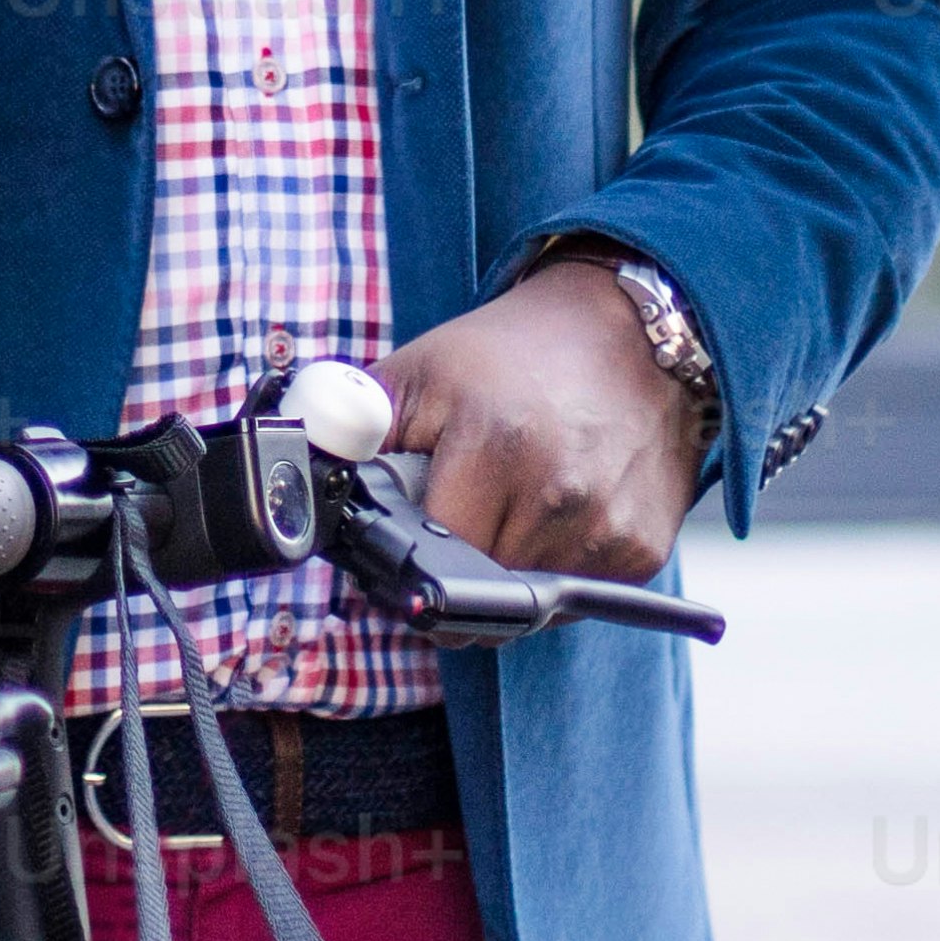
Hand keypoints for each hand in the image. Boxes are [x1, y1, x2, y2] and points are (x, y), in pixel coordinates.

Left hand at [383, 252, 696, 578]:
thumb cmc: (515, 355)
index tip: (406, 550)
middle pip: (477, 594)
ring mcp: (606, 528)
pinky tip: (556, 517)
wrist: (634, 334)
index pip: (429, 564)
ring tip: (510, 509)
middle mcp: (558, 495)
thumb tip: (297, 477)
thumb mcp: (422, 370)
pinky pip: (578, 596)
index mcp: (495, 447)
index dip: (407, 566)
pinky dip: (556, 571)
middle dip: (455, 572)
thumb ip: (353, 425)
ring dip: (506, 577)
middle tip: (460, 517)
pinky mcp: (643, 549)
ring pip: (527, 606)